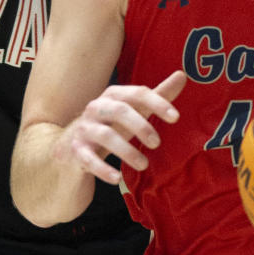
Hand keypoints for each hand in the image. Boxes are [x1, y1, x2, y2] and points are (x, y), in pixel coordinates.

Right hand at [60, 70, 185, 183]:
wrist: (72, 145)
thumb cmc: (111, 124)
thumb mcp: (134, 110)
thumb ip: (157, 96)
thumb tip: (182, 75)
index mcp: (114, 95)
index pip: (138, 93)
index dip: (157, 103)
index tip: (175, 118)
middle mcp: (96, 108)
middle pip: (119, 111)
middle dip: (141, 126)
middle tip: (157, 144)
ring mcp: (84, 129)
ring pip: (105, 136)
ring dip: (126, 151)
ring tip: (143, 165)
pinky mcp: (76, 150)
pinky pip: (88, 159)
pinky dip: (102, 169)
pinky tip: (117, 179)